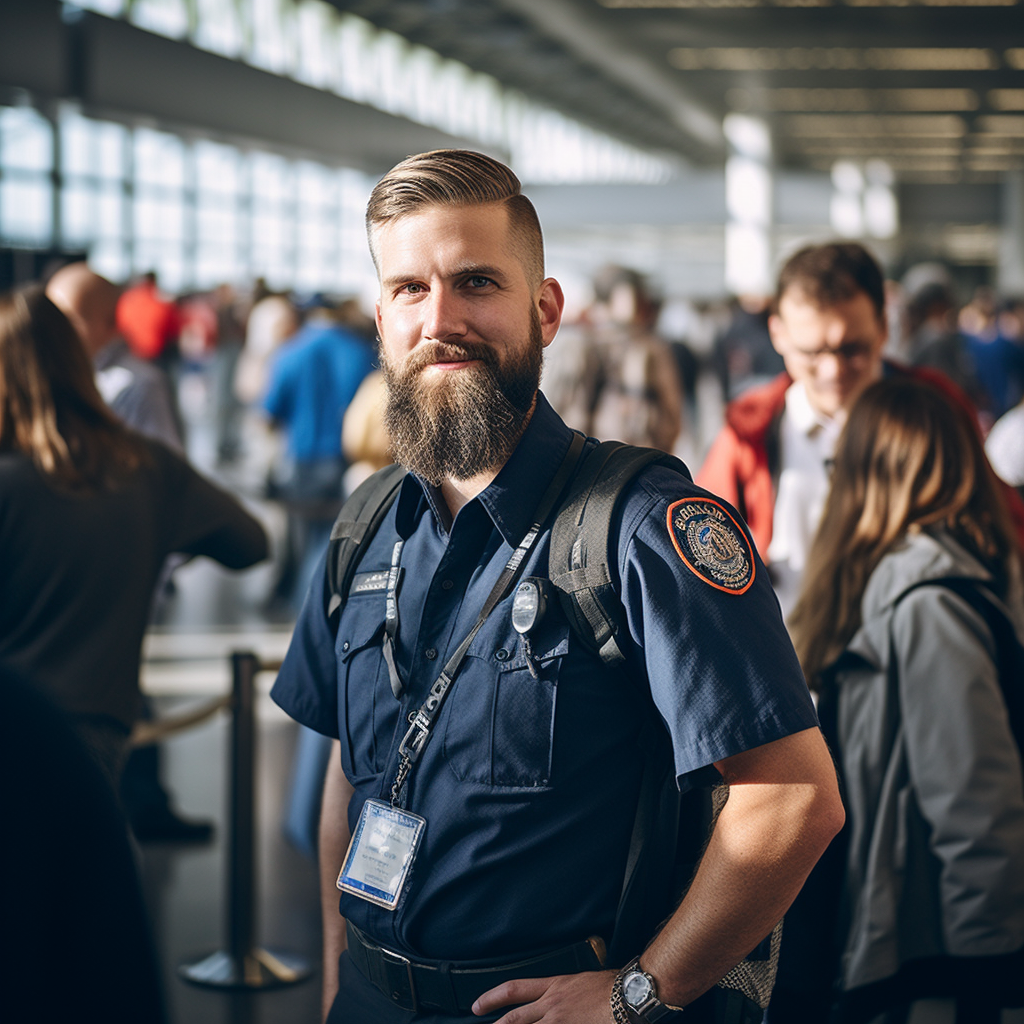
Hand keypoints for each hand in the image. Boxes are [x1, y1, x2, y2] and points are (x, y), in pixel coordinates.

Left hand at [472, 970, 617, 1022]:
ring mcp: (561, 1022)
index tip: (477, 1006)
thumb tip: (556, 999)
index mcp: (554, 986)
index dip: (492, 998)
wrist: (631, 995)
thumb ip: (565, 991)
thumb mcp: (582, 980)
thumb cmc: (613, 985)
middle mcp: (552, 1005)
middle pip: (514, 1020)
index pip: (514, 989)